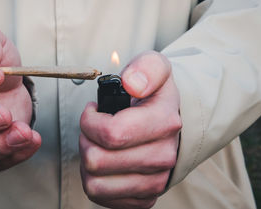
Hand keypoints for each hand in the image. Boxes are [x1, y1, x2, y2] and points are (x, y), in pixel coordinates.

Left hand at [79, 51, 180, 208]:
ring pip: (95, 184)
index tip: (92, 111)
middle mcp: (163, 156)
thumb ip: (145, 68)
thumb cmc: (156, 94)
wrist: (175, 121)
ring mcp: (156, 181)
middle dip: (85, 140)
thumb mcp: (155, 66)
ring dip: (88, 162)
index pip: (111, 134)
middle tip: (93, 128)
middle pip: (97, 160)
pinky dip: (95, 181)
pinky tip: (105, 163)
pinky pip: (102, 198)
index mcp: (165, 122)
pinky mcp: (145, 198)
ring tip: (97, 145)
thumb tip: (132, 83)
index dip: (89, 121)